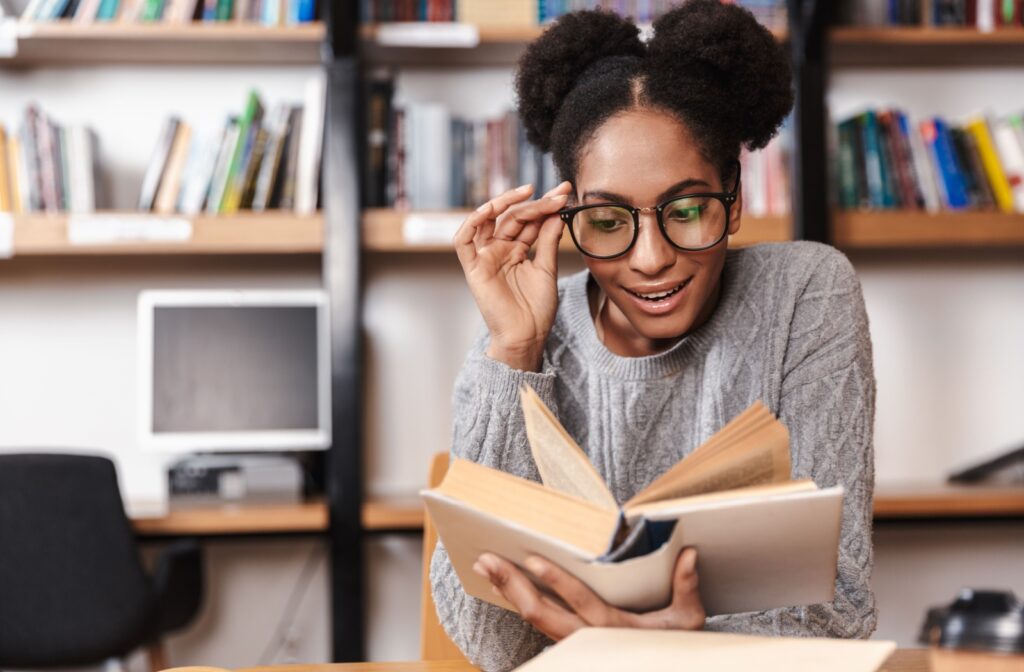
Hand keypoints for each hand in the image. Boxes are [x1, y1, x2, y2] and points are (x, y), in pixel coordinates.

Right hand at [454, 181, 573, 371]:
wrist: (527, 336)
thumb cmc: (537, 309)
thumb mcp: (547, 269)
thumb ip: (548, 241)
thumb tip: (557, 214)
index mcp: (517, 251)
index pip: (529, 221)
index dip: (546, 206)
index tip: (565, 193)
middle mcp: (499, 250)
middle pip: (513, 217)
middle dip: (535, 203)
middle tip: (558, 194)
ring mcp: (485, 257)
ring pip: (489, 221)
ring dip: (505, 204)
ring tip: (529, 193)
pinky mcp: (473, 268)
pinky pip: (463, 241)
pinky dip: (472, 222)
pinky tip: (490, 209)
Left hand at [472, 548, 704, 640]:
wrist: (668, 668)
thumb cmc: (677, 646)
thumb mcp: (688, 621)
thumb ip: (686, 588)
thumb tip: (688, 555)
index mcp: (612, 628)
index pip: (579, 601)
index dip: (556, 581)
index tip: (534, 560)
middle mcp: (585, 637)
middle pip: (540, 613)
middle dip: (511, 584)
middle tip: (487, 560)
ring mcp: (572, 642)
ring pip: (532, 618)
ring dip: (507, 590)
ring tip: (486, 566)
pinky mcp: (567, 641)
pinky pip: (537, 621)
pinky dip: (517, 600)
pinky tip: (504, 584)